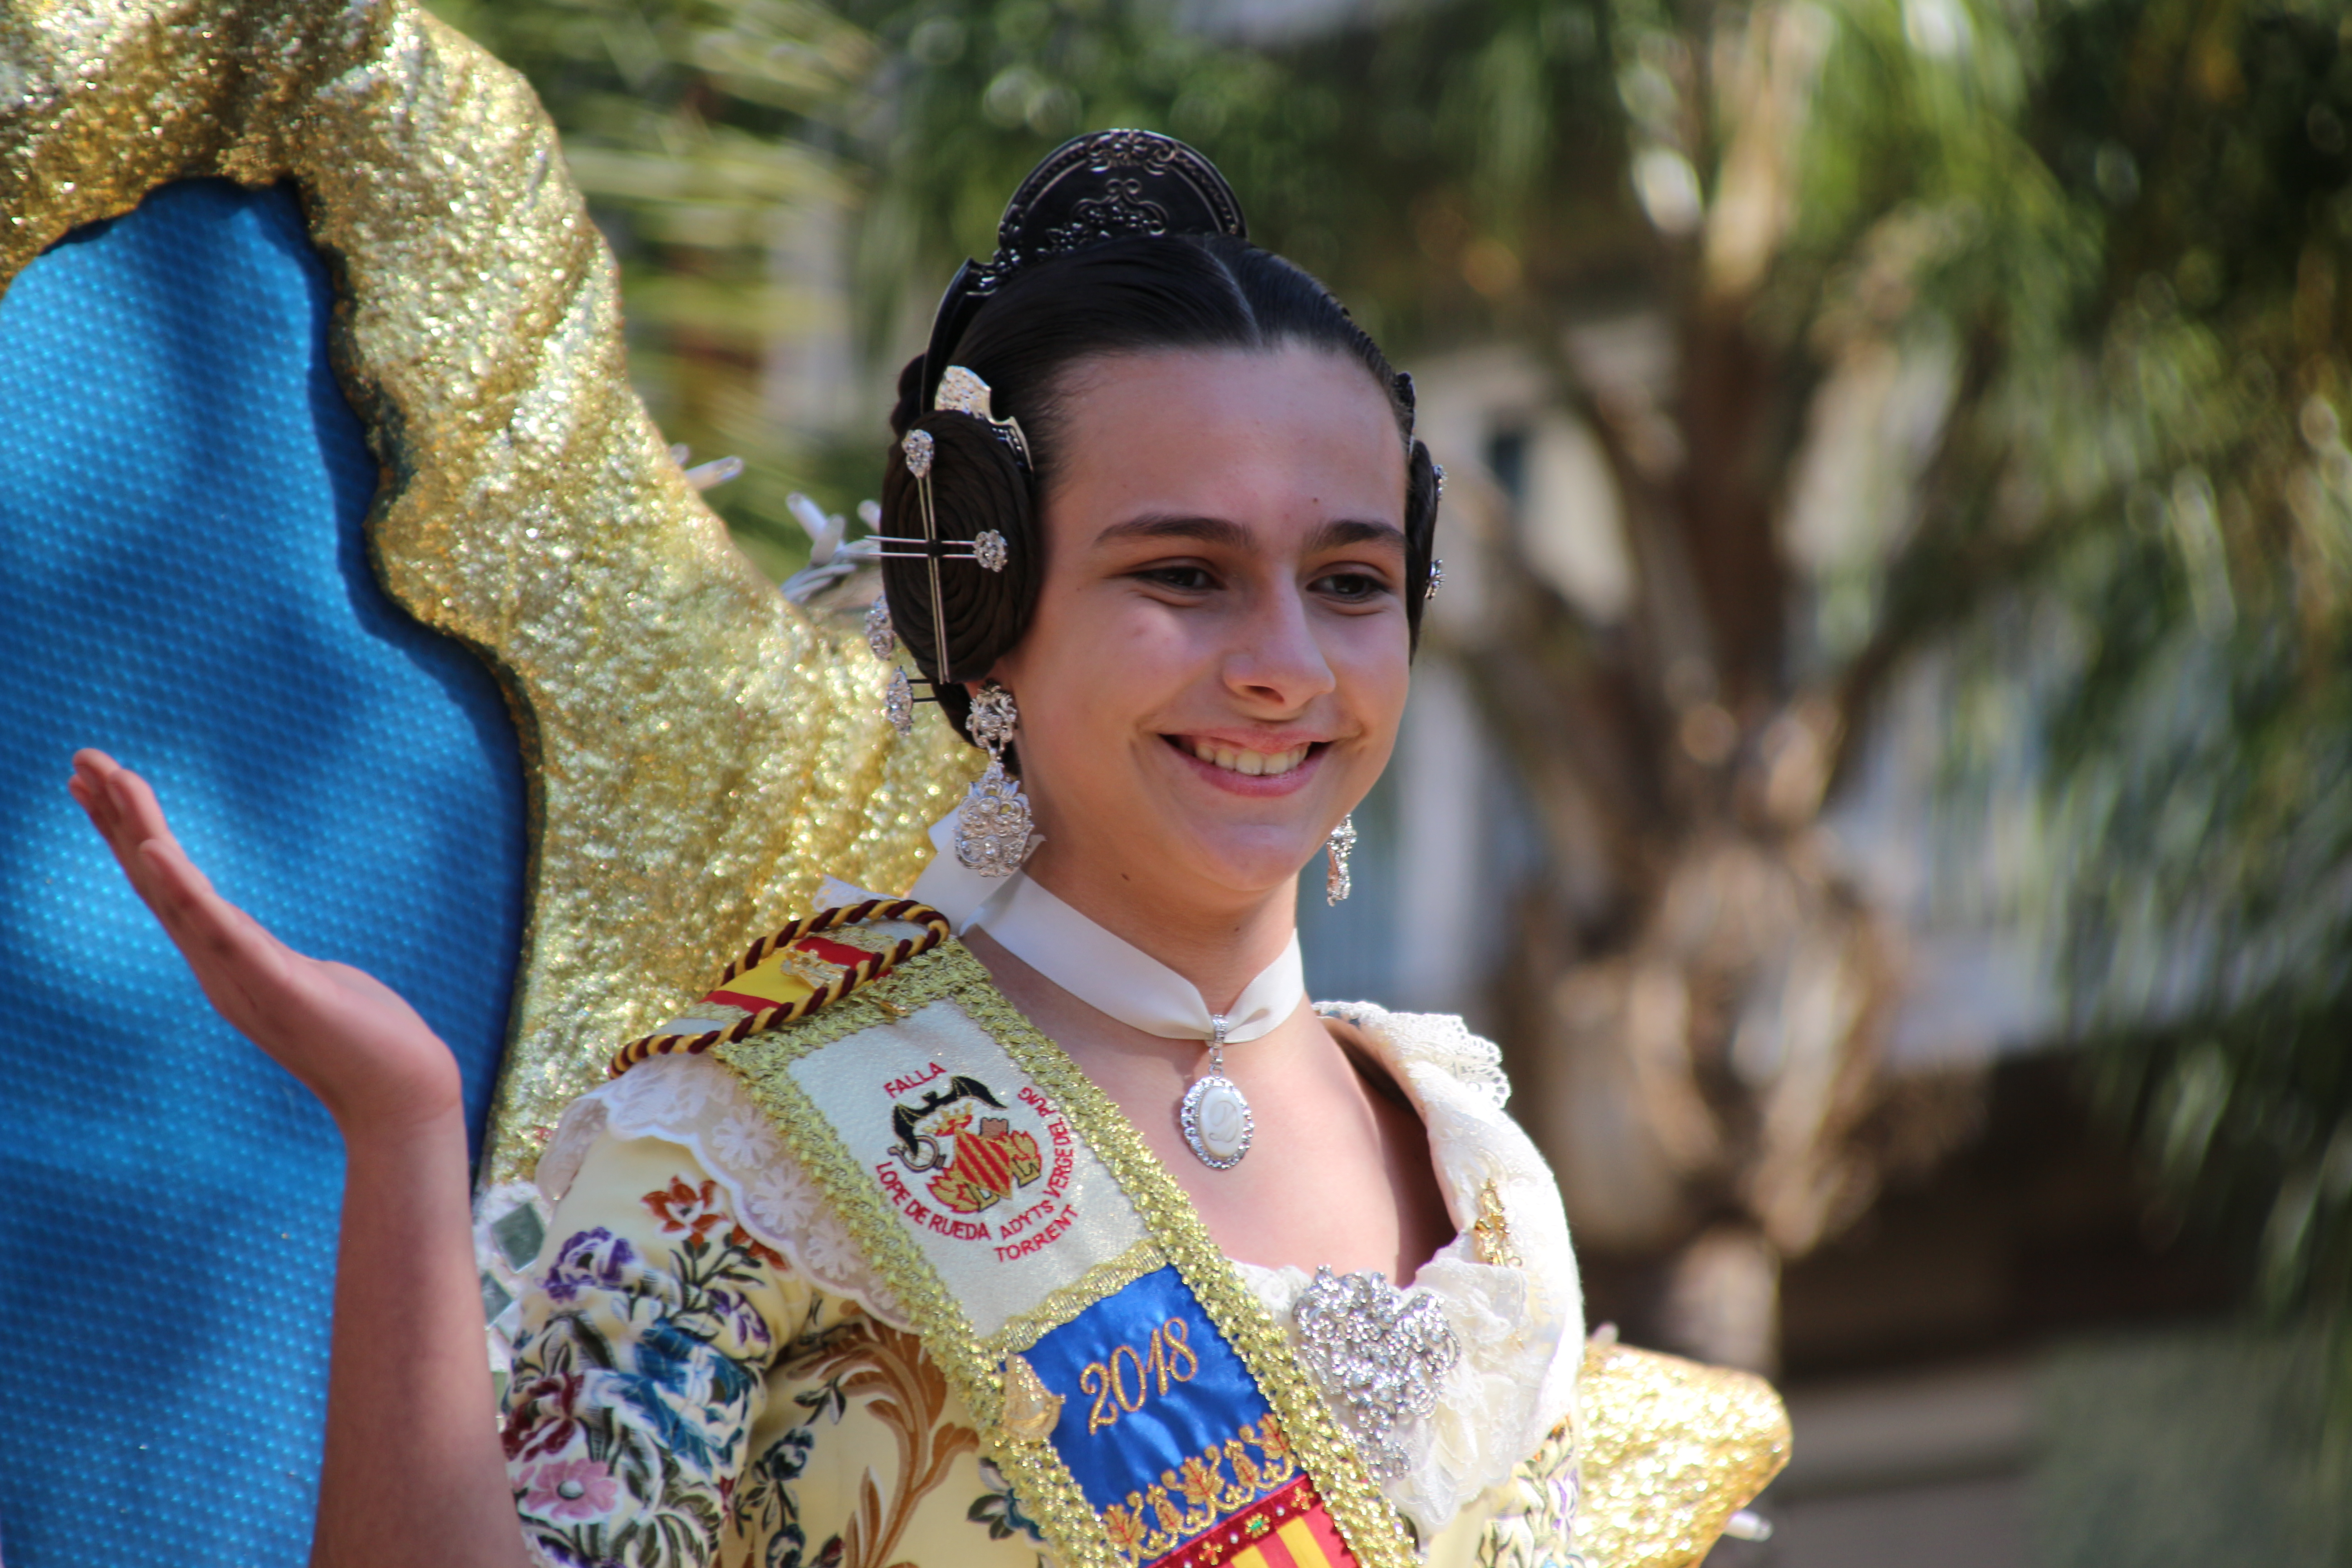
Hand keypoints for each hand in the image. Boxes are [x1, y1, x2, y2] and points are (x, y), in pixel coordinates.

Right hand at [68, 749, 464, 1138]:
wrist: (396, 1094)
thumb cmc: (361, 1038)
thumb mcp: (310, 984)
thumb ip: (279, 966)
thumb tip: (280, 959)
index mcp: (227, 959)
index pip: (165, 887)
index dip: (127, 834)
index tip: (96, 783)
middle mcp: (218, 967)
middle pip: (154, 881)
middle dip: (116, 817)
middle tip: (81, 759)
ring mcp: (240, 978)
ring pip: (176, 895)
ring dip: (139, 834)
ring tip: (106, 780)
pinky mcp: (276, 986)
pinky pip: (222, 931)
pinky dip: (186, 890)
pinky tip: (156, 849)